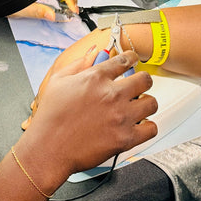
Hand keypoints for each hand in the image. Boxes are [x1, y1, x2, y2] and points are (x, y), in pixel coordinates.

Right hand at [20, 50, 157, 176]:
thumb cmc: (51, 116)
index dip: (131, 58)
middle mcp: (111, 94)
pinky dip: (147, 127)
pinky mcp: (125, 138)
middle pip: (145, 79)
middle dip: (142, 80)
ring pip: (152, 103)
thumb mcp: (59, 80)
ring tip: (138, 107)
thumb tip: (94, 51)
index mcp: (96, 77)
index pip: (125, 60)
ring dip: (146, 103)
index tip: (132, 61)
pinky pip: (151, 128)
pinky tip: (138, 125)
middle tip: (138, 85)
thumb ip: (79, 63)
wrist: (48, 148)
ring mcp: (120, 116)